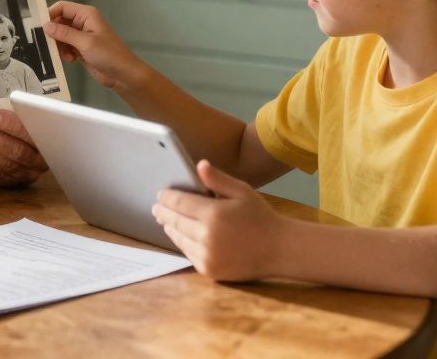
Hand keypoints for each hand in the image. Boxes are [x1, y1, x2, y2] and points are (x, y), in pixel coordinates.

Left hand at [0, 108, 47, 187]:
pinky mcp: (11, 183)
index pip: (31, 133)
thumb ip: (13, 117)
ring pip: (5, 165)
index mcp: (48, 142)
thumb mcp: (20, 117)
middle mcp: (40, 162)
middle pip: (18, 152)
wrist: (17, 143)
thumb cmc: (18, 127)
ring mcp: (26, 175)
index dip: (10, 125)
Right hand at [44, 0, 145, 89]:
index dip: (49, 14)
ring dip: (59, 46)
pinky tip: (71, 60)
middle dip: (53, 33)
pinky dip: (64, 53)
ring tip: (65, 55)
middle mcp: (83, 22)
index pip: (62, 7)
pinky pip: (65, 47)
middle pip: (59, 22)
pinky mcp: (80, 48)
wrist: (123, 74)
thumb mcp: (85, 42)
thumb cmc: (109, 54)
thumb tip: (46, 26)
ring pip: (60, 36)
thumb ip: (64, 33)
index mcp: (86, 14)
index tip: (38, 26)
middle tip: (48, 44)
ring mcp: (81, 36)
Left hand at [152, 160, 284, 281]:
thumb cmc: (261, 217)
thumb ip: (218, 179)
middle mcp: (206, 237)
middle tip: (156, 207)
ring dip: (170, 228)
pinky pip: (189, 254)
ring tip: (166, 221)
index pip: (179, 203)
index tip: (160, 194)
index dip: (167, 197)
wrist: (279, 250)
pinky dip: (183, 243)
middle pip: (174, 221)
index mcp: (213, 214)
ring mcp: (207, 256)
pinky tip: (182, 236)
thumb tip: (199, 164)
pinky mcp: (209, 270)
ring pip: (179, 239)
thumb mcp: (242, 191)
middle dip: (163, 213)